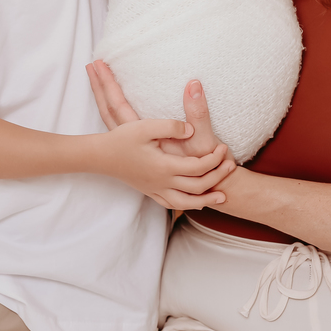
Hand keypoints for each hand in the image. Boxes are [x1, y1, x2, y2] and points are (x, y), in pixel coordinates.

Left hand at [87, 63, 232, 162]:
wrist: (209, 188)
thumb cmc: (204, 164)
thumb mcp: (203, 139)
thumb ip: (197, 112)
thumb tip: (193, 84)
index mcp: (144, 136)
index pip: (119, 102)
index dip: (108, 82)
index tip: (97, 62)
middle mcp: (135, 142)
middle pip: (109, 110)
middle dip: (99, 87)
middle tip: (89, 65)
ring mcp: (136, 149)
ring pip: (112, 122)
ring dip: (103, 100)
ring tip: (96, 82)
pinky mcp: (143, 154)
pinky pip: (121, 132)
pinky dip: (112, 118)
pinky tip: (112, 113)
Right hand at [100, 119, 234, 209]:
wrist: (100, 156)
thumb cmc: (122, 139)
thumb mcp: (147, 126)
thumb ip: (171, 126)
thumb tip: (191, 130)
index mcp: (164, 166)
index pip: (198, 167)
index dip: (214, 159)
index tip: (223, 147)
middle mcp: (162, 182)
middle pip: (197, 187)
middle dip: (216, 177)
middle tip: (230, 165)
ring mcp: (155, 189)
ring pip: (186, 202)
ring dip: (206, 199)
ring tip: (221, 196)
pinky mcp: (149, 191)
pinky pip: (171, 204)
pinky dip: (187, 204)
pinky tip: (194, 201)